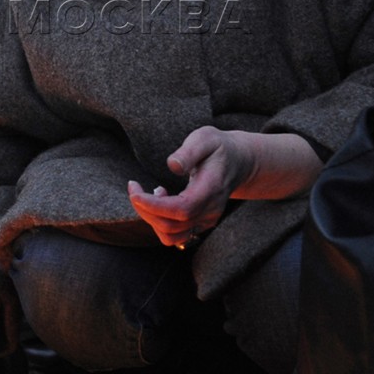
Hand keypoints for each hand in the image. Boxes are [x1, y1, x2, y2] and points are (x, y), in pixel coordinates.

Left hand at [127, 127, 255, 247]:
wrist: (239, 162)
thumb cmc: (218, 147)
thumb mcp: (205, 138)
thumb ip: (189, 151)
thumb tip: (173, 166)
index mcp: (211, 189)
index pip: (182, 209)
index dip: (155, 206)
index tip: (135, 193)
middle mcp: (211, 210)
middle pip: (172, 225)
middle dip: (145, 209)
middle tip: (134, 187)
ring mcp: (207, 220)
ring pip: (172, 235)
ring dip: (151, 219)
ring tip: (152, 193)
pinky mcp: (201, 223)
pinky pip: (176, 235)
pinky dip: (160, 223)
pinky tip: (160, 200)